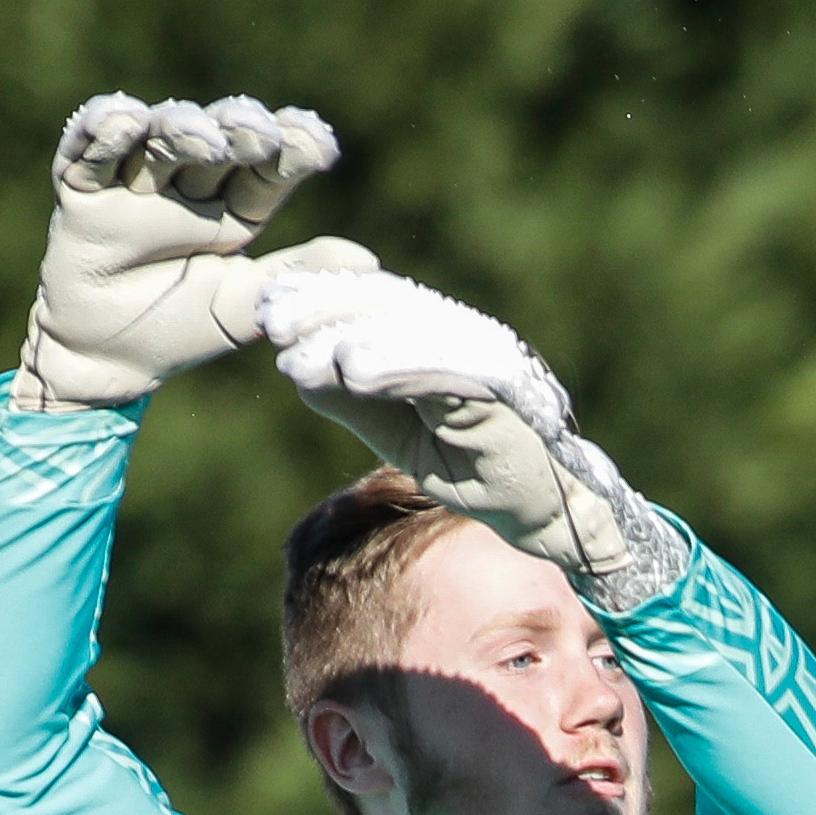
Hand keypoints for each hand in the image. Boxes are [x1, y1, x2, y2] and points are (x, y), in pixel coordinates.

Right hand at [15, 94, 363, 411]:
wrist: (111, 362)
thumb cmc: (184, 332)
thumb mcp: (248, 307)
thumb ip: (297, 278)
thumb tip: (368, 261)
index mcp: (237, 207)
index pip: (269, 168)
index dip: (292, 148)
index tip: (321, 140)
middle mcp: (189, 186)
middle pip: (216, 142)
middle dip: (238, 131)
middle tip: (257, 134)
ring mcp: (135, 186)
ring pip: (156, 140)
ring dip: (179, 129)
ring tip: (199, 134)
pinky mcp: (80, 193)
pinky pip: (85, 154)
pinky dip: (101, 131)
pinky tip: (123, 115)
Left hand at [258, 267, 682, 609]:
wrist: (548, 511)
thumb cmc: (478, 471)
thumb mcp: (400, 436)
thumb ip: (354, 403)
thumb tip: (296, 366)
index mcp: (442, 342)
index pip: (377, 307)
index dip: (323, 302)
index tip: (268, 312)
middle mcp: (467, 337)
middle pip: (389, 304)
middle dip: (326, 309)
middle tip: (271, 320)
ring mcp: (488, 357)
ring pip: (413, 329)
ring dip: (351, 334)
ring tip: (299, 351)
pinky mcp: (505, 387)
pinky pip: (445, 367)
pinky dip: (398, 364)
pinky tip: (353, 369)